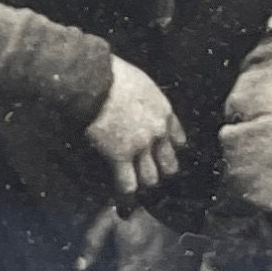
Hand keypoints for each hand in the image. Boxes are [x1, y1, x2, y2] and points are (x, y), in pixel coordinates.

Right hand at [81, 56, 184, 202]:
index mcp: (163, 111)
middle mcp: (157, 132)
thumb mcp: (138, 81)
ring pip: (151, 178)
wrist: (93, 77)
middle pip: (169, 165)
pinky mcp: (119, 155)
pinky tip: (120, 198)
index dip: (168, 149)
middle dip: (159, 170)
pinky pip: (127, 183)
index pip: (178, 141)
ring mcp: (140, 146)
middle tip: (147, 172)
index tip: (159, 152)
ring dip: (141, 181)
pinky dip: (124, 192)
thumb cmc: (110, 72)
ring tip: (132, 185)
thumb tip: (135, 102)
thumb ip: (143, 98)